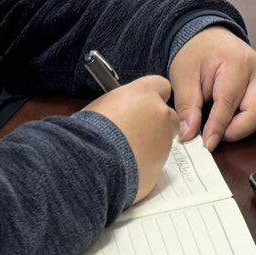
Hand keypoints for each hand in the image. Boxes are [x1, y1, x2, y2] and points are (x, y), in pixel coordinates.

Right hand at [82, 76, 175, 201]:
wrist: (90, 165)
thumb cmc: (87, 132)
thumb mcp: (100, 107)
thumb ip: (120, 106)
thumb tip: (118, 113)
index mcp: (143, 93)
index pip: (159, 85)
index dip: (151, 96)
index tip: (142, 105)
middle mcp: (160, 113)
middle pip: (168, 115)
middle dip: (156, 123)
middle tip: (133, 133)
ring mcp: (163, 141)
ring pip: (163, 141)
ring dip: (149, 146)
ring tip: (123, 154)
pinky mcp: (160, 166)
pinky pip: (155, 163)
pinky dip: (145, 165)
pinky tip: (125, 169)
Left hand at [168, 25, 255, 149]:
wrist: (210, 38)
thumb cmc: (198, 55)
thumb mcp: (183, 77)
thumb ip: (187, 107)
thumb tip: (188, 135)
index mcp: (236, 65)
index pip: (229, 104)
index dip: (217, 128)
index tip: (207, 144)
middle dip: (237, 130)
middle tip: (216, 135)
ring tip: (236, 127)